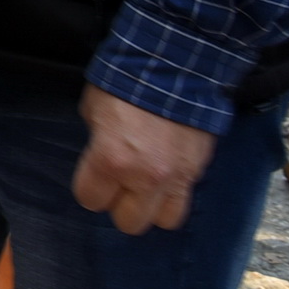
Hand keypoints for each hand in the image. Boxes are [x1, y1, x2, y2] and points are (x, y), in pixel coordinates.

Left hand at [71, 86, 218, 234]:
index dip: (90, 188)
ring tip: (145, 185)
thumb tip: (100, 158)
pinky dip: (174, 192)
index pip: (91, 200)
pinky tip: (166, 173)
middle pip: (129, 222)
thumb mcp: (94, 111)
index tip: (93, 177)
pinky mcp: (198, 169)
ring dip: (152, 206)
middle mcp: (145, 177)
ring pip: (164, 219)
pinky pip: (186, 198)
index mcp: (111, 160)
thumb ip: (97, 143)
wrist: (174, 66)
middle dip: (120, 205)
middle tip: (119, 184)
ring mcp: (176, 176)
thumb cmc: (125, 84)